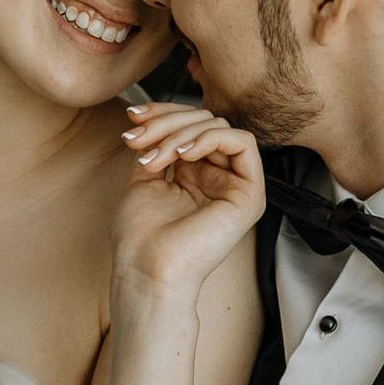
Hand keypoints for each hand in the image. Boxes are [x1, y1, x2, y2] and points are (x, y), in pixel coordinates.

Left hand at [115, 101, 264, 292]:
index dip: (162, 113)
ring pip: (220, 127)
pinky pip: (243, 142)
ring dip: (182, 133)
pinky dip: (210, 138)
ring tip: (156, 159)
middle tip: (138, 140)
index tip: (132, 118)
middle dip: (166, 122)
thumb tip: (155, 117)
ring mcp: (235, 187)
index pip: (190, 125)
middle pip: (204, 121)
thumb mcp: (143, 178)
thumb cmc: (140, 237)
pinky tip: (184, 154)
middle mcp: (217, 179)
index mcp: (194, 176)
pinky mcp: (251, 195)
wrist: (147, 271)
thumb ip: (156, 146)